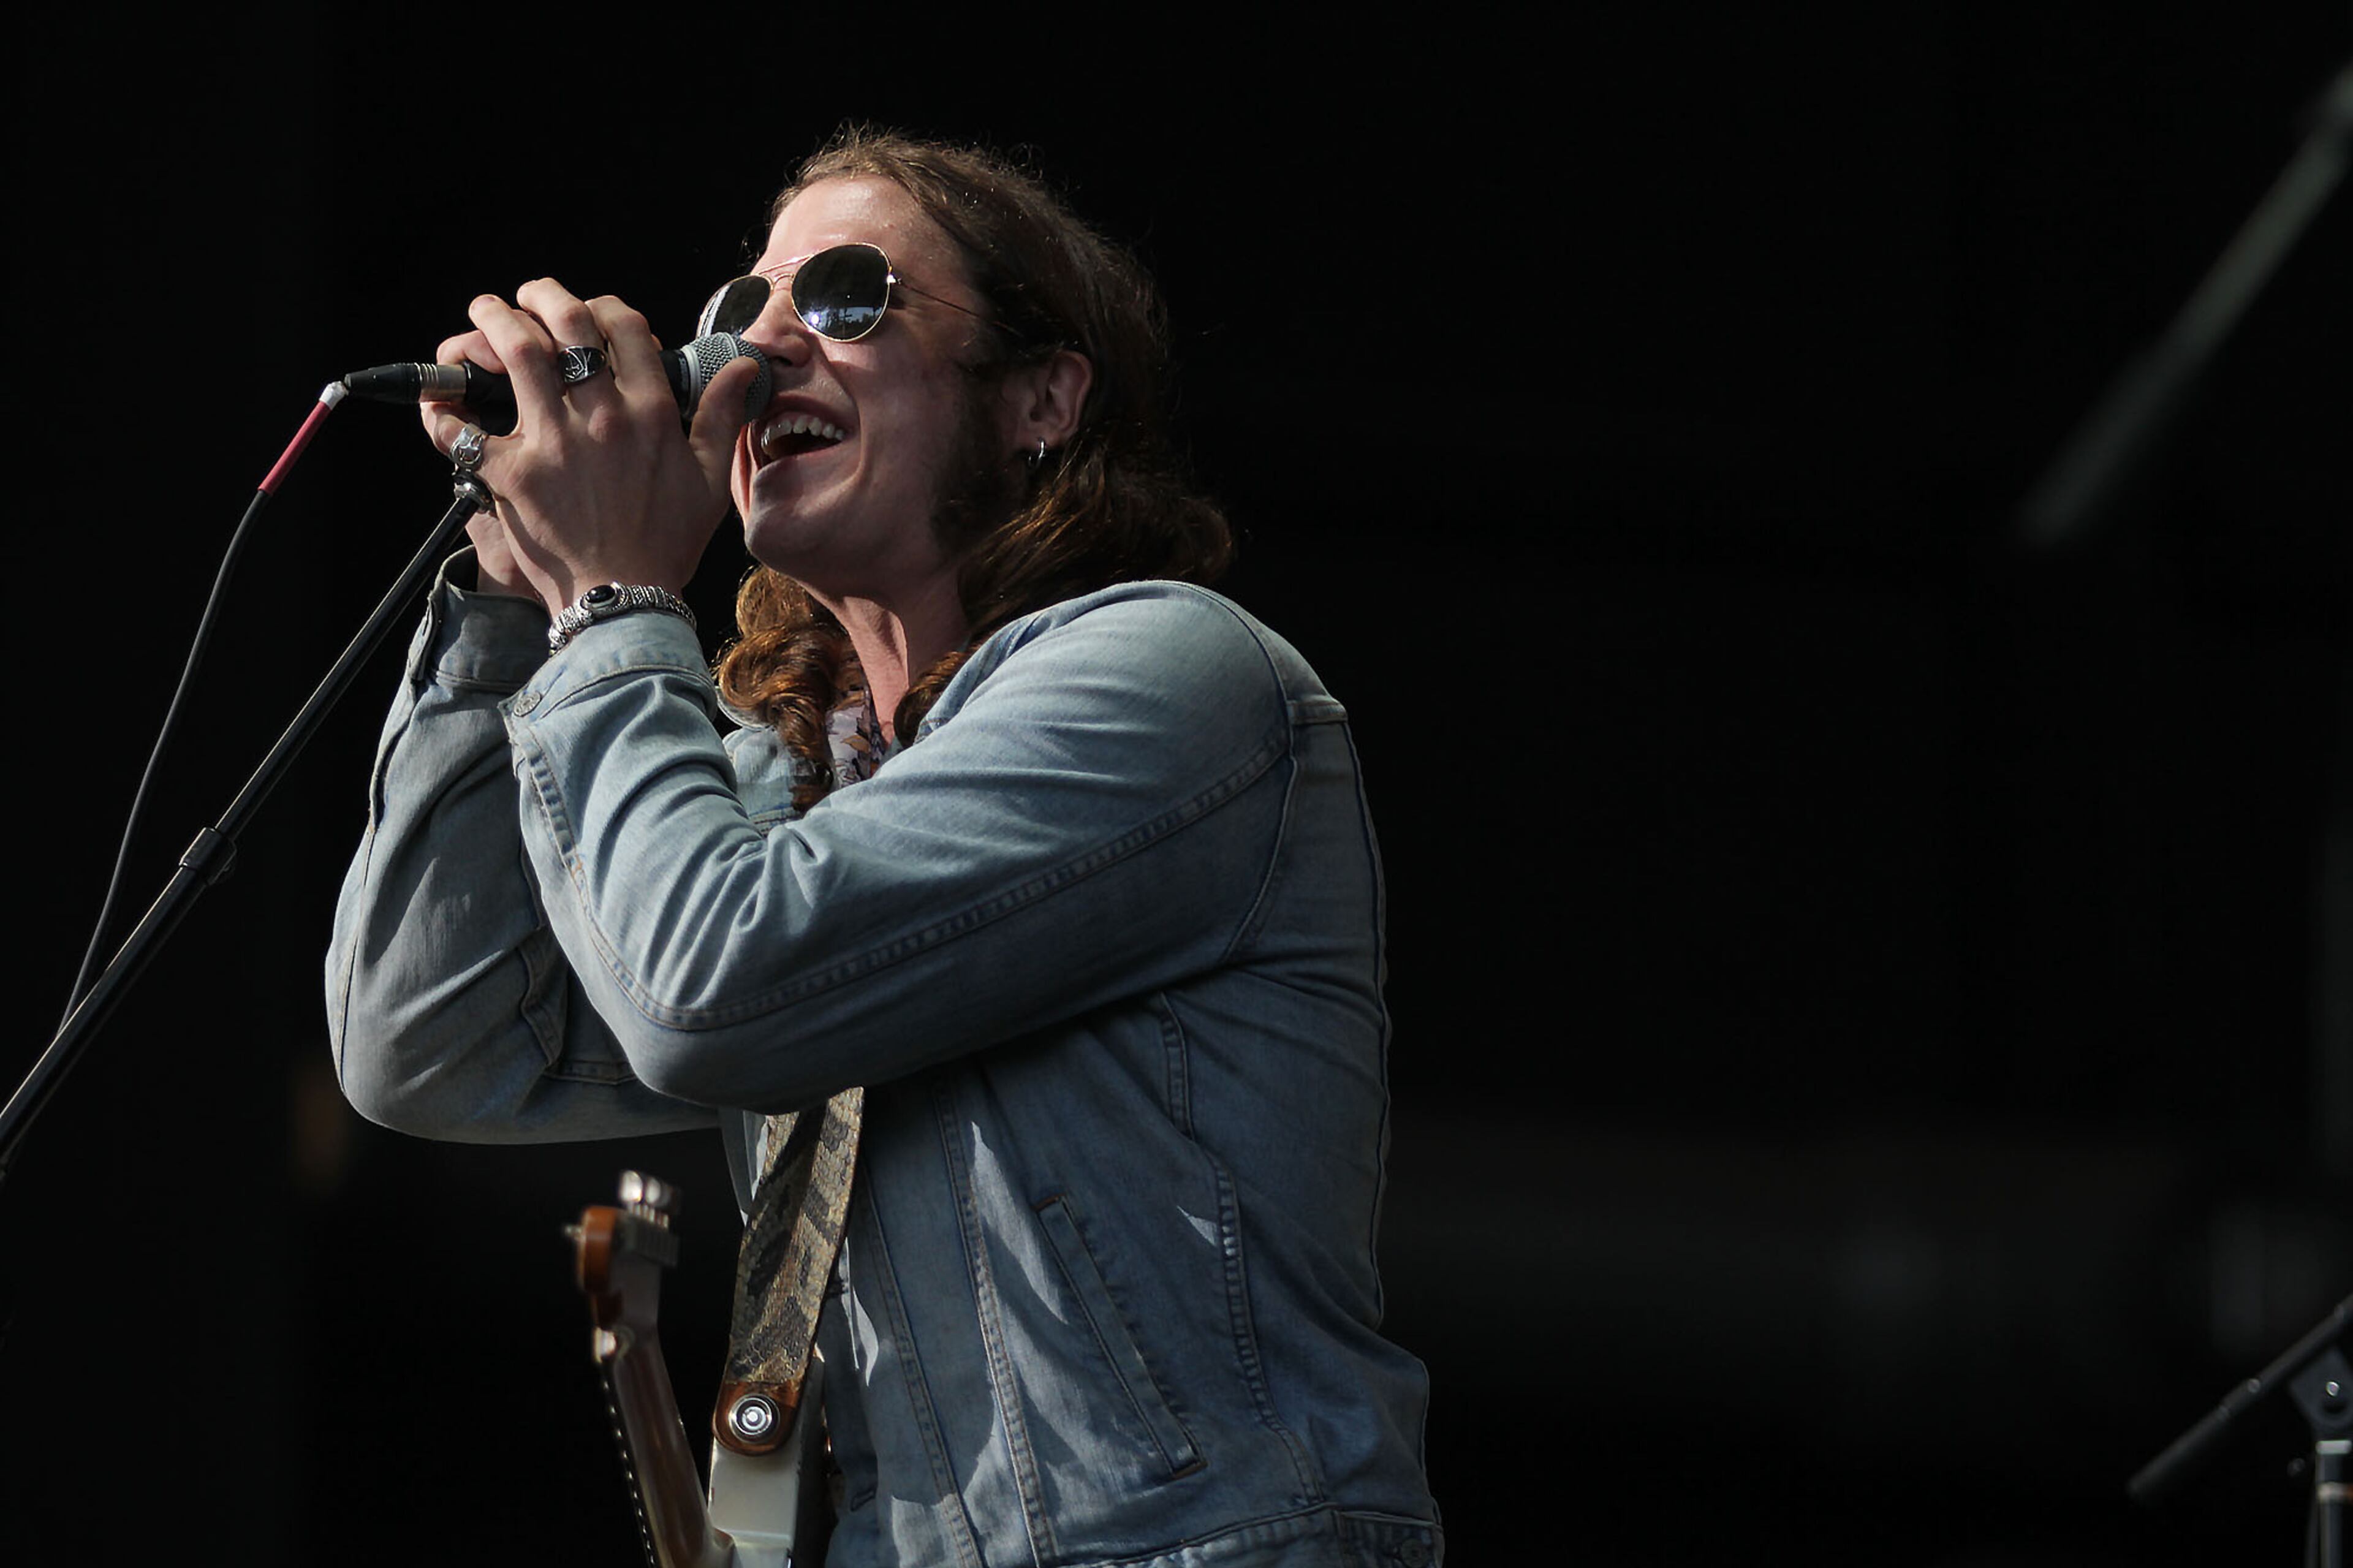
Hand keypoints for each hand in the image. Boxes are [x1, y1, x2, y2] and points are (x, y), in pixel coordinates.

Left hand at [420, 279, 764, 615]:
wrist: (625, 600)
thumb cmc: (667, 544)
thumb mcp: (709, 480)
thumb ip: (722, 417)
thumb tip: (741, 370)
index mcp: (650, 413)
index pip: (624, 327)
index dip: (604, 306)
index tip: (592, 312)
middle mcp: (601, 416)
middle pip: (567, 323)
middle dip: (541, 295)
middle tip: (527, 296)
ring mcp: (553, 441)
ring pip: (515, 352)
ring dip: (492, 321)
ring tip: (483, 313)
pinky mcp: (512, 473)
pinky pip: (464, 430)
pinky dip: (443, 411)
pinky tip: (439, 400)